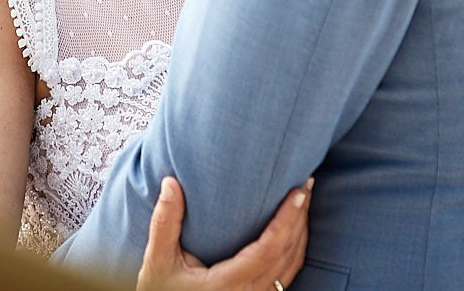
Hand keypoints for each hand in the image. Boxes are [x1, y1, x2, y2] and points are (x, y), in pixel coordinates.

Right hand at [136, 175, 309, 290]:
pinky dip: (294, 249)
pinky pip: (286, 274)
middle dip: (300, 218)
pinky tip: (293, 228)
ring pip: (291, 266)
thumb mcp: (158, 261)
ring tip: (303, 200)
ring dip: (300, 232)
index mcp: (226, 285)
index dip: (286, 221)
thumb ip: (165, 223)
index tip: (297, 193)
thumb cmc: (161, 290)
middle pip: (286, 255)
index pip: (267, 250)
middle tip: (306, 184)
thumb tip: (171, 184)